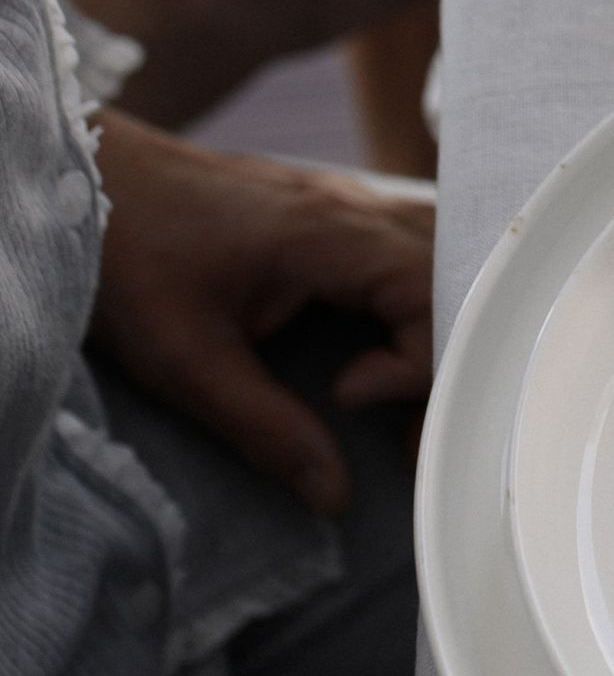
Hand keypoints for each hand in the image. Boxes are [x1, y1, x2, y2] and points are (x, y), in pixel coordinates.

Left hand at [88, 110, 435, 514]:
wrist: (92, 179)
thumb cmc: (132, 259)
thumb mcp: (186, 361)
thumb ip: (265, 428)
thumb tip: (334, 496)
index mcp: (331, 235)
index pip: (434, 295)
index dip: (416, 364)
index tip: (347, 400)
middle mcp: (355, 207)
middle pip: (459, 271)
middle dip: (448, 353)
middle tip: (406, 427)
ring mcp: (348, 200)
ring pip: (444, 249)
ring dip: (441, 317)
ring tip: (404, 387)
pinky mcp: (332, 207)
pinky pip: (412, 242)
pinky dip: (421, 291)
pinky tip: (388, 335)